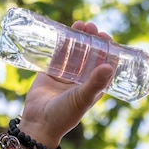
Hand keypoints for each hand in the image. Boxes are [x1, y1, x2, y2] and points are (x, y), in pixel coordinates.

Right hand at [18, 21, 114, 145]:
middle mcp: (82, 79)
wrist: (38, 123)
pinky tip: (63, 31)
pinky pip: (57, 54)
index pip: (105, 64)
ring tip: (79, 24)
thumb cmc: (64, 115)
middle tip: (91, 27)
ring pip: (74, 52)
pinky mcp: (50, 72)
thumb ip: (95, 83)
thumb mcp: (82, 98)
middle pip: (90, 54)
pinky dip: (61, 43)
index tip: (106, 37)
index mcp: (94, 86)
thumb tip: (109, 65)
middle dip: (92, 40)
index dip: (107, 50)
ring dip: (77, 38)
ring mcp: (66, 75)